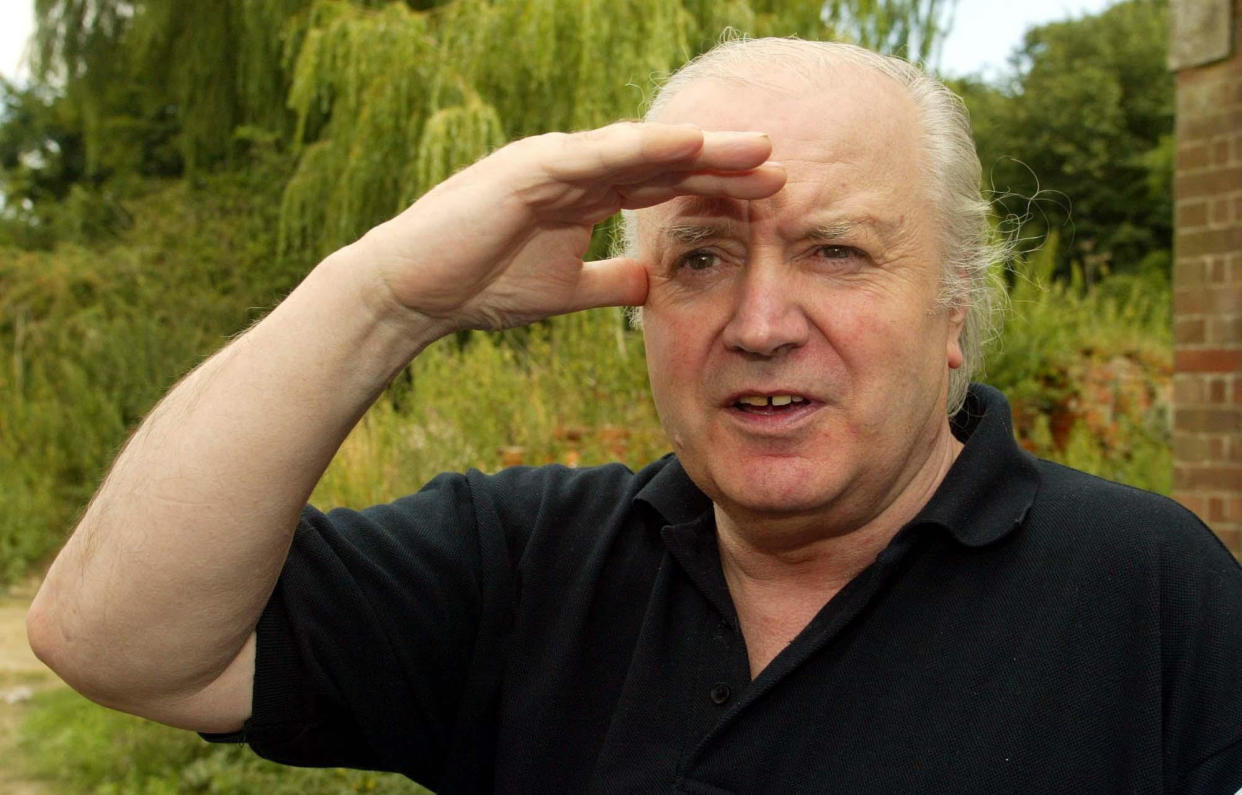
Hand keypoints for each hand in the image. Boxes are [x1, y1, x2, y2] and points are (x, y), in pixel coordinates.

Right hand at [346, 122, 784, 332]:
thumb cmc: (482, 285)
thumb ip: (610, 281)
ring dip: (699, 147)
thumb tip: (653, 282)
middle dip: (722, 161)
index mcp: (584, 193)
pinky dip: (644, 148)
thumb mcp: (567, 289)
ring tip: (755, 148)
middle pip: (663, 160)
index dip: (716, 186)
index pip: (663, 183)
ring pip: (640, 149)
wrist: (415, 294)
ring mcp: (553, 162)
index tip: (770, 195)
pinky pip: (597, 155)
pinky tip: (690, 145)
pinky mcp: (529, 168)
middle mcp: (575, 169)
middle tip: (781, 165)